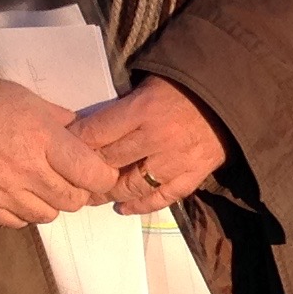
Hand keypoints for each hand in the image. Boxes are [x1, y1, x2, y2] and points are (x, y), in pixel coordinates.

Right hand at [0, 78, 124, 225]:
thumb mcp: (32, 102)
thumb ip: (63, 122)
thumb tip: (87, 138)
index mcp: (45, 140)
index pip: (92, 174)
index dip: (102, 176)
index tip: (100, 171)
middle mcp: (28, 170)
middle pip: (74, 200)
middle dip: (79, 190)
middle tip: (71, 178)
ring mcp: (6, 192)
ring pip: (49, 215)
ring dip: (52, 203)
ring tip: (44, 186)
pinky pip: (19, 223)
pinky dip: (26, 213)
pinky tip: (22, 196)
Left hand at [70, 78, 227, 214]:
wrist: (232, 94)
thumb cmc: (185, 86)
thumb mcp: (149, 85)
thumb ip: (123, 108)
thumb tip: (88, 127)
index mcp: (143, 110)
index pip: (96, 133)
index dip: (74, 144)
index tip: (60, 151)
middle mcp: (157, 138)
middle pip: (109, 162)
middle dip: (85, 172)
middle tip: (68, 179)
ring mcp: (175, 160)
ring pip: (131, 186)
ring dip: (107, 193)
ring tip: (91, 196)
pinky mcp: (193, 174)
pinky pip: (162, 198)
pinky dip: (140, 205)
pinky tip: (123, 208)